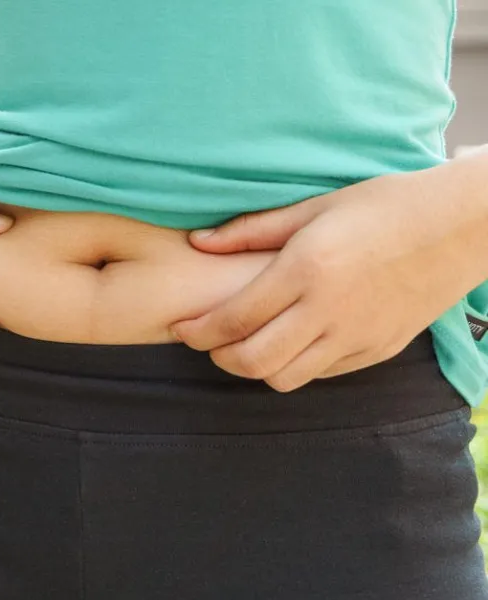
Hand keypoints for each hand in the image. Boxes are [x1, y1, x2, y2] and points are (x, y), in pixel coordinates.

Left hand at [170, 169, 487, 391]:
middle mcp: (330, 310)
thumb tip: (196, 242)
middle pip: (253, 361)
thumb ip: (251, 231)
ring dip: (255, 368)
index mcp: (307, 269)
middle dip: (219, 358)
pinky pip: (321, 374)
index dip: (197, 332)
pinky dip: (294, 367)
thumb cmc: (385, 205)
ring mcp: (357, 336)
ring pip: (285, 378)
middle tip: (206, 343)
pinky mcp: (378, 350)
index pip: (233, 319)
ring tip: (243, 346)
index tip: (180, 329)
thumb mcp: (315, 206)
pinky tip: (287, 344)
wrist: (464, 225)